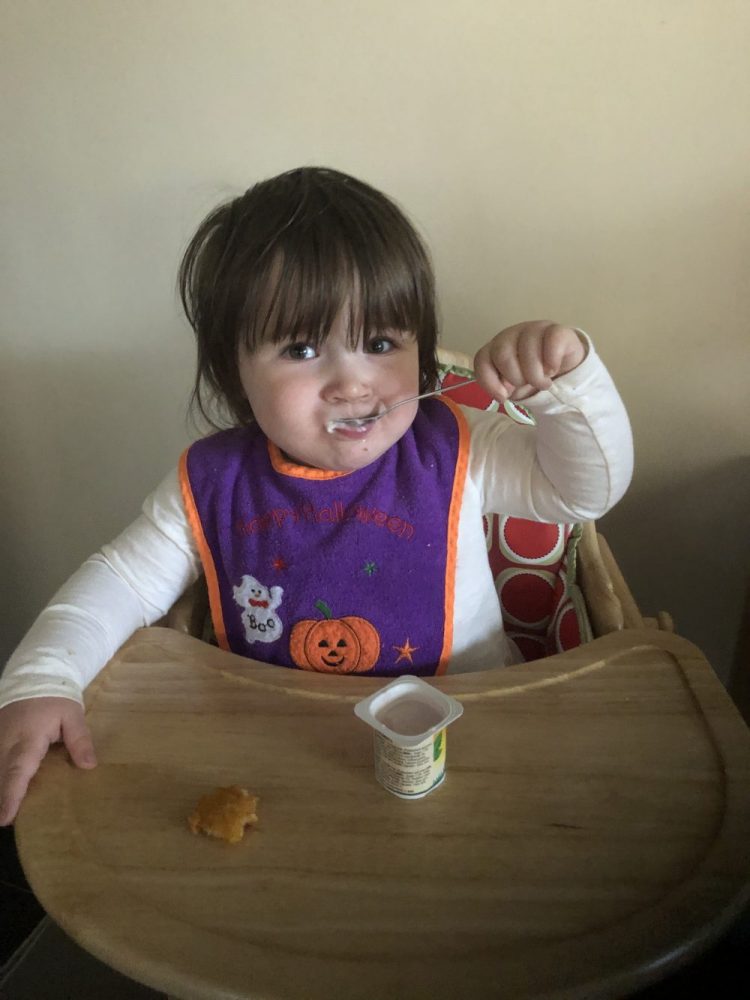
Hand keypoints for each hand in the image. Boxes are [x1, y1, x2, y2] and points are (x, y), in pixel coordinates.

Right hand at [0, 697, 96, 824]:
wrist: (33, 678)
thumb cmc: (55, 699)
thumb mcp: (72, 715)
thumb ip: (79, 740)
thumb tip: (89, 766)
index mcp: (27, 740)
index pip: (17, 772)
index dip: (11, 796)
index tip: (5, 819)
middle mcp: (5, 744)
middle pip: (0, 776)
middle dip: (1, 798)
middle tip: (5, 822)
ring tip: (5, 812)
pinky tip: (4, 792)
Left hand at [474, 321, 586, 402]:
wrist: (564, 369)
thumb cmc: (532, 376)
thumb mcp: (513, 386)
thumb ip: (501, 387)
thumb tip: (503, 392)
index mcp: (496, 347)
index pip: (482, 360)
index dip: (490, 382)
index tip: (503, 397)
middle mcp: (512, 334)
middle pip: (502, 354)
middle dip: (515, 378)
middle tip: (527, 385)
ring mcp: (534, 329)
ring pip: (527, 350)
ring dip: (536, 376)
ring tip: (544, 382)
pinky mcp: (556, 330)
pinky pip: (552, 341)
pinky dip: (552, 362)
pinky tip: (553, 370)